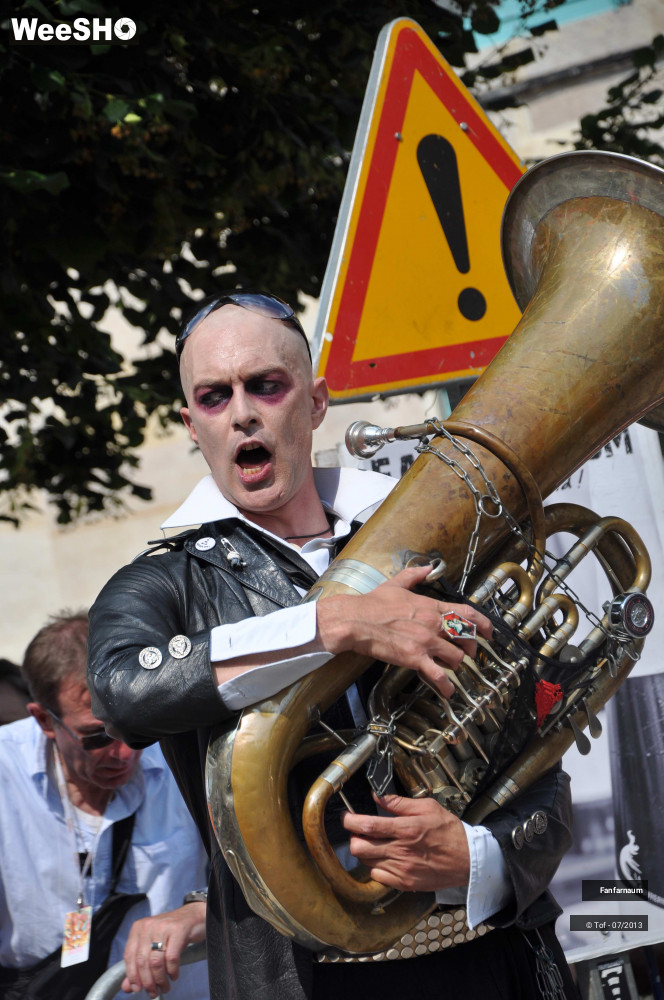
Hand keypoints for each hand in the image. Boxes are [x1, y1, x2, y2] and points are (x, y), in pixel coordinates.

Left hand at [122, 902, 205, 996]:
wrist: (194, 916)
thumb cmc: (171, 933)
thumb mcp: (153, 946)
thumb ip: (139, 966)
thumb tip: (127, 987)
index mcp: (138, 928)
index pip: (129, 956)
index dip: (132, 975)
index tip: (137, 989)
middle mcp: (148, 926)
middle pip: (142, 961)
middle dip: (147, 981)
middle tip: (153, 992)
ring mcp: (163, 926)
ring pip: (156, 961)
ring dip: (160, 979)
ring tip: (165, 986)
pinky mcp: (178, 930)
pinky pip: (172, 958)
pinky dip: (172, 971)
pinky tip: (174, 975)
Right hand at [317, 565, 491, 696]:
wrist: (356, 620)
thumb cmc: (373, 604)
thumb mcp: (396, 584)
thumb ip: (414, 575)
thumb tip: (426, 567)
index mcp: (431, 606)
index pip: (467, 613)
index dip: (483, 624)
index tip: (488, 632)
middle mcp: (433, 623)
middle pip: (466, 637)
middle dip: (471, 647)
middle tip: (468, 653)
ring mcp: (426, 641)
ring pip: (456, 657)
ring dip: (457, 664)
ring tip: (451, 668)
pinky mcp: (415, 658)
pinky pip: (438, 675)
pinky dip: (446, 685)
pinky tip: (447, 691)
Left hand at [342, 794, 469, 891]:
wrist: (468, 860)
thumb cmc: (450, 832)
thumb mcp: (427, 808)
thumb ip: (399, 803)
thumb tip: (377, 796)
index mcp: (406, 829)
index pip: (367, 825)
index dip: (350, 821)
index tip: (346, 817)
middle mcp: (401, 851)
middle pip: (360, 847)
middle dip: (354, 837)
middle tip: (359, 831)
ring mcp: (402, 870)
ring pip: (366, 862)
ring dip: (365, 851)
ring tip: (373, 843)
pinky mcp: (405, 884)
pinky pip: (378, 877)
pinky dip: (376, 867)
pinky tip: (384, 859)